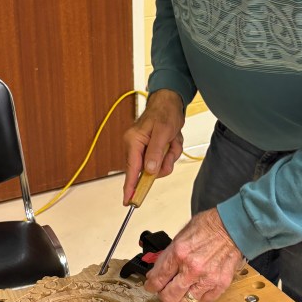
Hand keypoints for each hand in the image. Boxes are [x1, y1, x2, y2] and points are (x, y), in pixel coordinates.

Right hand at [123, 90, 184, 204]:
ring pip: (159, 164)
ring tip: (172, 140)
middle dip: (164, 161)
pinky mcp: (151, 148)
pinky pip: (163, 158)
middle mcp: (135, 145)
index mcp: (133, 142)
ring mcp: (143, 147)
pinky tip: (172, 139)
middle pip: (149, 169)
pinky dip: (171, 150)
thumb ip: (154, 153)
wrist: (170, 101)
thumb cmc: (164, 112)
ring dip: (170, 154)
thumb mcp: (163, 133)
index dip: (130, 187)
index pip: (131, 170)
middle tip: (170, 147)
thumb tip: (148, 171)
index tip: (129, 200)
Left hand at [145, 209, 244, 301]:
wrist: (232, 226)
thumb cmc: (208, 227)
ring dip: (182, 298)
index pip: (157, 280)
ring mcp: (207, 278)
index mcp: (179, 253)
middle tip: (165, 291)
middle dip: (164, 295)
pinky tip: (198, 290)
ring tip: (183, 291)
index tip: (152, 286)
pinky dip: (200, 298)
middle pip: (169, 297)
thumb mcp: (181, 235)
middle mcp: (192, 268)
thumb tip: (157, 270)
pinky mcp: (220, 283)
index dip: (151, 286)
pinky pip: (205, 301)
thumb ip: (168, 255)